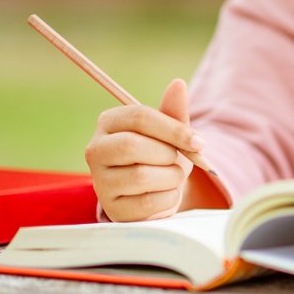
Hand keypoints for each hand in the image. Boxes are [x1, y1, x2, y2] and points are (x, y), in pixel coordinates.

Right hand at [85, 78, 203, 221]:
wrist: (158, 194)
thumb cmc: (163, 157)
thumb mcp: (170, 134)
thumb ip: (174, 112)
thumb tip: (178, 84)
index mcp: (109, 122)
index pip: (139, 117)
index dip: (174, 129)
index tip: (198, 142)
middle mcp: (95, 150)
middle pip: (133, 146)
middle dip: (168, 155)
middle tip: (177, 161)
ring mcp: (100, 181)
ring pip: (141, 175)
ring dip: (171, 178)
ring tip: (171, 177)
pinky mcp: (112, 209)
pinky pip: (148, 202)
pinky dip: (169, 198)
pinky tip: (166, 195)